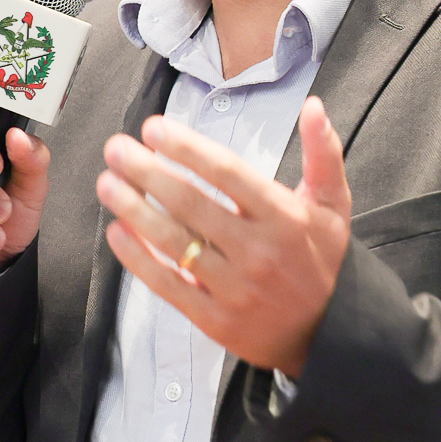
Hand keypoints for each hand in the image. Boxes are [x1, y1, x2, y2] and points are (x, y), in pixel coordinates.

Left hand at [96, 96, 350, 376]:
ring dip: (134, 209)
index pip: (228, 173)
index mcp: (284, 217)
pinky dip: (138, 258)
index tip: (153, 129)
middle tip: (116, 149)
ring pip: (174, 242)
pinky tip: (117, 231)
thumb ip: (323, 154)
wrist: (328, 334)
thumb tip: (313, 107)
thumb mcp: (333, 206)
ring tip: (107, 183)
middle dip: (147, 171)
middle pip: (191, 203)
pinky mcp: (216, 319)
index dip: (187, 149)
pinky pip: (168, 285)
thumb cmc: (322, 262)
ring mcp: (235, 287)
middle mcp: (259, 251)